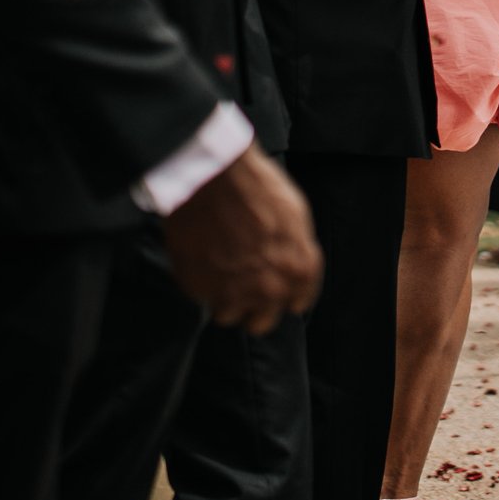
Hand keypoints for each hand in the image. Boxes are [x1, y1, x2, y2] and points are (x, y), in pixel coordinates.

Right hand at [162, 143, 322, 334]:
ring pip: (228, 315)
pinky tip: (202, 255)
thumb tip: (291, 265)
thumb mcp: (296, 215)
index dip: (285, 293)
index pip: (297, 303)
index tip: (274, 285)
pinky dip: (200, 281)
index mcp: (300, 271)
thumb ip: (296, 251)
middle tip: (243, 284)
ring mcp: (232, 294)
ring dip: (223, 297)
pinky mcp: (198, 290)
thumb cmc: (258, 188)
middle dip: (254, 306)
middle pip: (262, 322)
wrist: (215, 177)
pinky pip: (200, 296)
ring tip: (218, 267)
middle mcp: (270, 290)